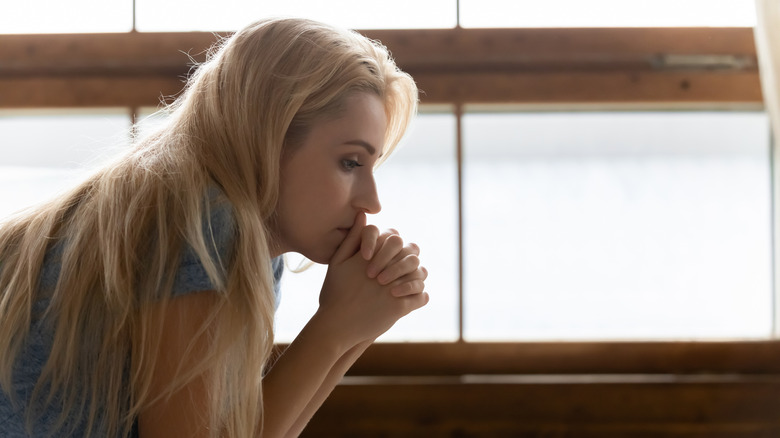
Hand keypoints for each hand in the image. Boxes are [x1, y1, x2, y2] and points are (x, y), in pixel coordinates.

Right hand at [320, 213, 428, 345]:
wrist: (336, 326)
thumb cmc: (334, 293)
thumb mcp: (338, 262)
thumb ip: (352, 238)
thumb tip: (363, 215)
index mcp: (372, 257)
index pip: (395, 239)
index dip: (396, 245)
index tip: (389, 255)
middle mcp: (386, 270)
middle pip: (411, 254)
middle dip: (410, 258)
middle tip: (404, 266)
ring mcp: (394, 289)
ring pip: (420, 275)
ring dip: (417, 277)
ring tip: (410, 282)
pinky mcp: (399, 308)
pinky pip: (421, 297)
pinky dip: (419, 297)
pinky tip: (412, 298)